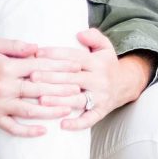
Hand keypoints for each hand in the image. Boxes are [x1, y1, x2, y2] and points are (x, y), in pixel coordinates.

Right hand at [0, 37, 83, 136]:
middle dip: (61, 89)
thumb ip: (16, 46)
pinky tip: (43, 131)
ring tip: (68, 110)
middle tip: (80, 90)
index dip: (59, 67)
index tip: (76, 67)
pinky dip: (28, 131)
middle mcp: (5, 87)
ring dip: (50, 111)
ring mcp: (0, 104)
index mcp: (7, 68)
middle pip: (39, 89)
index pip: (39, 67)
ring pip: (29, 110)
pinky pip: (12, 127)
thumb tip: (38, 48)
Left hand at [33, 29, 151, 130]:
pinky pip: (90, 119)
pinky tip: (62, 125)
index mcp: (97, 63)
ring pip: (78, 99)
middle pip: (72, 78)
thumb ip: (94, 36)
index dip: (56, 54)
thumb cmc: (106, 64)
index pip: (74, 57)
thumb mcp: (105, 46)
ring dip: (59, 100)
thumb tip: (80, 33)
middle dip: (51, 77)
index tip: (38, 54)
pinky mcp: (101, 111)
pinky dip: (77, 123)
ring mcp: (100, 97)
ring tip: (41, 100)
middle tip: (32, 77)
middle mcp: (99, 80)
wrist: (126, 84)